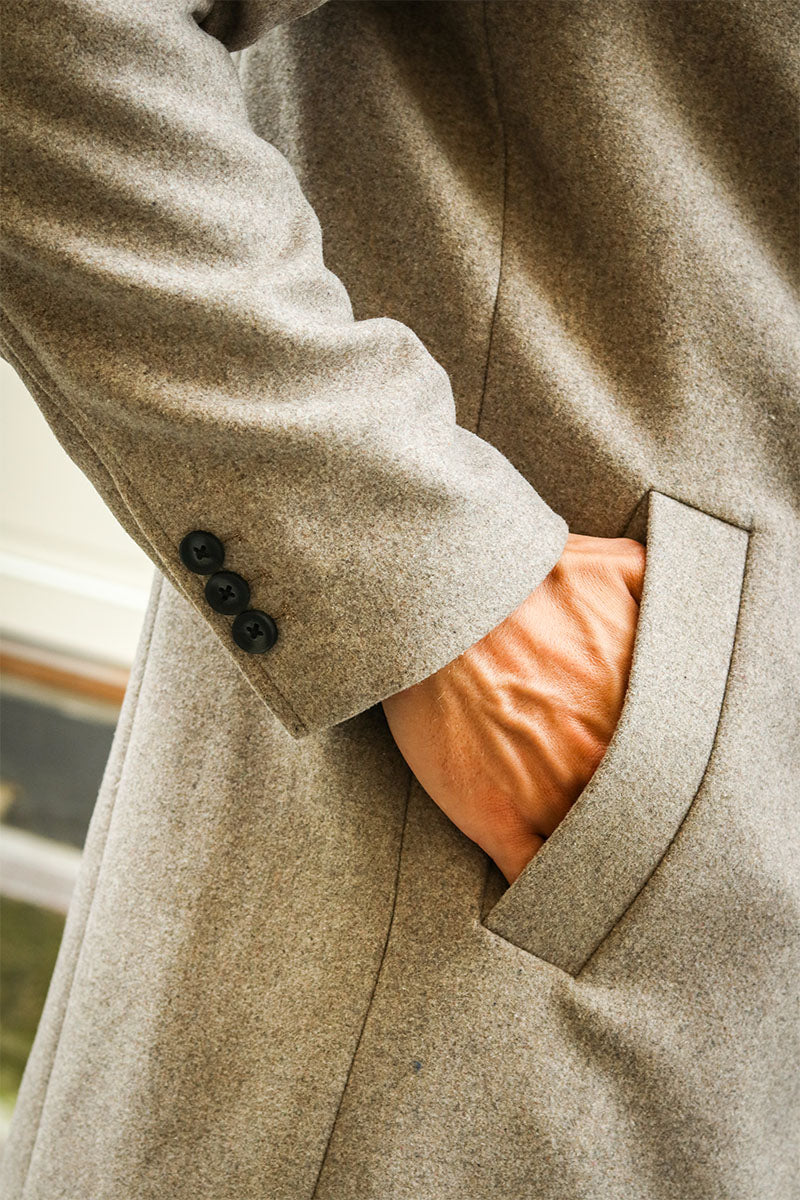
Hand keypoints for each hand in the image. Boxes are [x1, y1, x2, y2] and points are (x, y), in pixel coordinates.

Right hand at [381, 534, 645, 883]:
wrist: (437, 601)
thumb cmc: (518, 580)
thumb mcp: (613, 566)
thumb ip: (665, 592)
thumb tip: (700, 607)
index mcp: (636, 711)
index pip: (678, 770)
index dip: (671, 777)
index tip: (664, 777)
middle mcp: (599, 762)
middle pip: (637, 814)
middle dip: (638, 816)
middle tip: (626, 813)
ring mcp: (547, 797)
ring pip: (594, 850)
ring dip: (598, 854)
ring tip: (597, 854)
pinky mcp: (494, 818)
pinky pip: (534, 877)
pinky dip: (547, 891)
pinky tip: (553, 893)